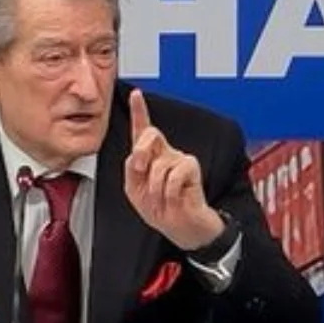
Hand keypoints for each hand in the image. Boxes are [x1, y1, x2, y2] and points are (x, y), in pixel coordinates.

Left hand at [124, 89, 222, 251]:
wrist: (181, 229)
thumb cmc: (159, 209)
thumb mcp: (135, 191)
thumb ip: (132, 170)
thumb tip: (138, 154)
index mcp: (149, 157)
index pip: (143, 130)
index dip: (139, 111)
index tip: (136, 94)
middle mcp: (165, 153)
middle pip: (150, 134)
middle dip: (141, 152)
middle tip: (142, 173)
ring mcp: (179, 159)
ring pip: (158, 164)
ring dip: (155, 189)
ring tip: (161, 201)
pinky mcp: (192, 168)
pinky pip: (174, 175)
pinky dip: (169, 193)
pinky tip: (175, 199)